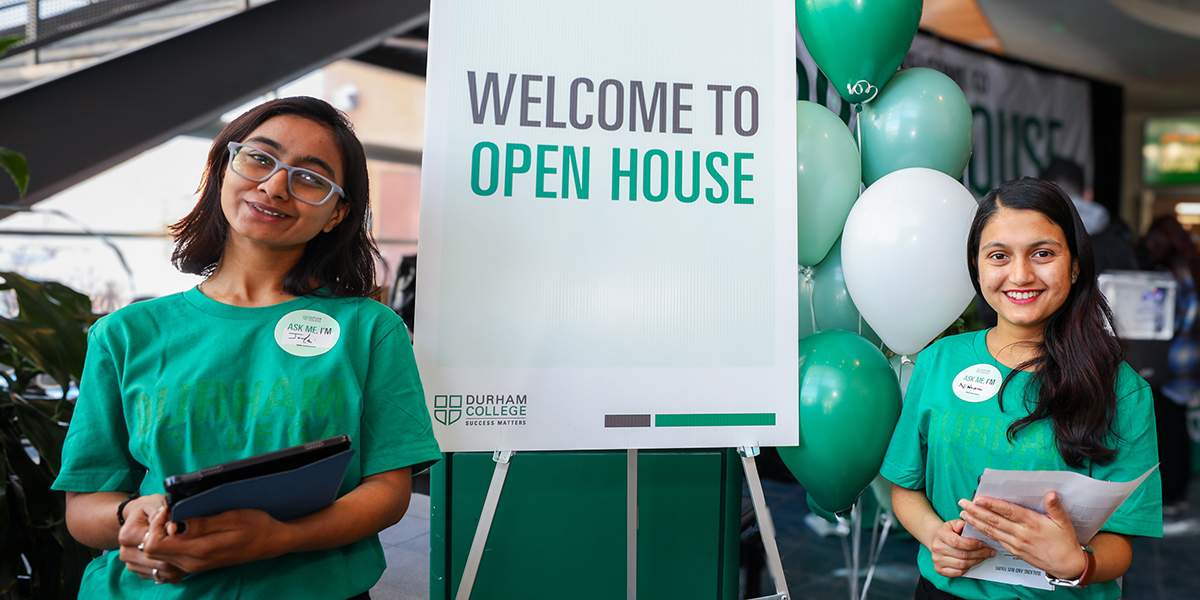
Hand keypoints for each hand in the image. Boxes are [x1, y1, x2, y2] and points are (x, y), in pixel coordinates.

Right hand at [115, 495, 185, 583]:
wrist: (139, 517)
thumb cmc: (150, 508)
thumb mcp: (157, 504)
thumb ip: (165, 514)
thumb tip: (173, 528)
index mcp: (128, 535)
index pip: (156, 545)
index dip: (173, 538)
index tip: (180, 528)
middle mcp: (126, 552)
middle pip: (160, 562)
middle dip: (179, 553)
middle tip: (189, 540)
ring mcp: (133, 565)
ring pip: (164, 573)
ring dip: (179, 563)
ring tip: (186, 547)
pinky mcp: (142, 573)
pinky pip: (164, 577)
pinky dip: (176, 570)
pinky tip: (180, 556)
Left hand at [143, 508, 290, 573]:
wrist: (272, 542)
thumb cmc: (256, 525)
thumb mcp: (231, 518)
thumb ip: (201, 524)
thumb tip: (173, 524)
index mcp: (198, 551)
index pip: (154, 544)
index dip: (156, 525)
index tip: (169, 509)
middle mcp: (191, 563)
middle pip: (153, 550)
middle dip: (156, 528)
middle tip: (171, 511)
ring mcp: (194, 566)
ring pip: (160, 554)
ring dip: (162, 535)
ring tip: (178, 517)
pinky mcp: (197, 565)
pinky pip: (171, 556)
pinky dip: (171, 541)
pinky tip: (184, 527)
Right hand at [928, 519, 995, 576]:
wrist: (936, 541)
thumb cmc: (948, 533)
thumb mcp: (953, 524)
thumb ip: (959, 523)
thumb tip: (964, 524)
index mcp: (940, 534)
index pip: (956, 542)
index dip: (971, 544)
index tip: (982, 544)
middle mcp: (937, 548)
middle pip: (962, 554)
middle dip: (979, 554)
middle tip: (990, 552)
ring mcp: (937, 560)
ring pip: (962, 564)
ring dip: (976, 561)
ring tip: (984, 557)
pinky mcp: (939, 569)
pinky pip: (958, 572)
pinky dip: (968, 568)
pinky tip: (973, 562)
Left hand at [957, 492, 1087, 579]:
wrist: (1067, 565)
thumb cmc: (1065, 542)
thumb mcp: (1064, 522)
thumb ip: (1055, 507)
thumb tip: (1051, 493)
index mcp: (1031, 523)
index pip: (1007, 511)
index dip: (992, 504)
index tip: (978, 498)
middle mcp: (1020, 534)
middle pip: (994, 520)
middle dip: (976, 511)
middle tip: (962, 503)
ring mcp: (1016, 544)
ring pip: (991, 531)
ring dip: (976, 522)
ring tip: (963, 513)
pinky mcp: (1014, 551)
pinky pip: (996, 540)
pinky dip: (984, 533)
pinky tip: (976, 527)